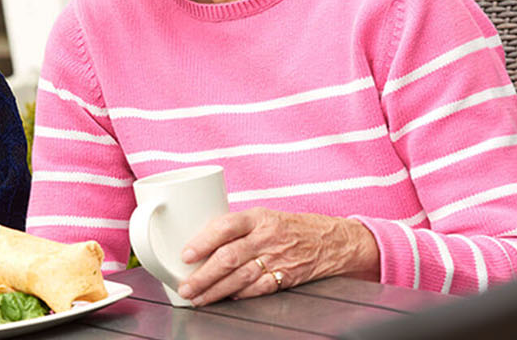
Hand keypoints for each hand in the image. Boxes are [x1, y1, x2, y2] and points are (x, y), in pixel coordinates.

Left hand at [173, 207, 378, 305]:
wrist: (332, 240)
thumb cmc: (290, 227)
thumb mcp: (263, 217)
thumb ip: (235, 228)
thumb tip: (198, 241)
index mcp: (258, 218)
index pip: (226, 226)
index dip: (203, 241)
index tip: (185, 255)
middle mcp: (267, 237)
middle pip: (229, 258)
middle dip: (203, 275)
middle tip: (185, 286)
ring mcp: (278, 259)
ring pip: (240, 278)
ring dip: (215, 291)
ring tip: (198, 298)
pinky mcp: (286, 277)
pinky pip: (259, 289)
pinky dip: (241, 295)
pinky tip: (226, 299)